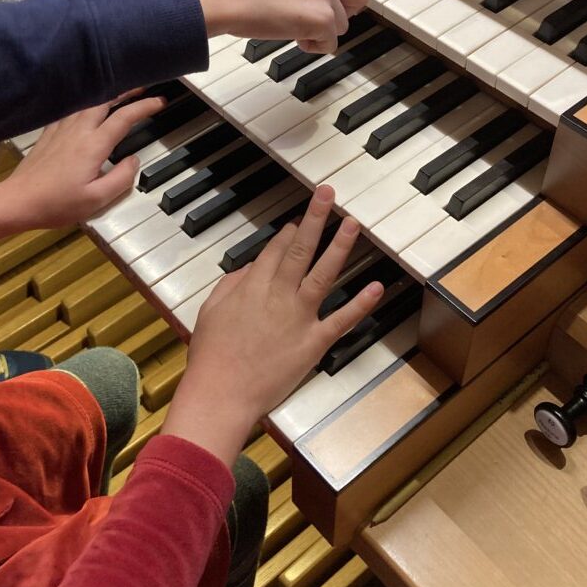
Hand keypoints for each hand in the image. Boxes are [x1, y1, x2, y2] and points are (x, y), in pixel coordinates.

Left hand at [0, 95, 163, 243]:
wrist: (17, 201)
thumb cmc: (56, 204)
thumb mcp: (97, 200)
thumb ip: (121, 178)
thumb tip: (133, 161)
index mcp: (93, 145)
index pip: (124, 117)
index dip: (145, 106)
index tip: (160, 101)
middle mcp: (78, 130)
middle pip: (105, 100)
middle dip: (126, 90)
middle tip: (142, 86)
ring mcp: (61, 129)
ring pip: (88, 102)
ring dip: (107, 94)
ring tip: (120, 93)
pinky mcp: (49, 133)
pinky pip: (71, 109)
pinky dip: (86, 102)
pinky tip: (88, 107)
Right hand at [162, 186, 384, 464]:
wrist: (222, 393)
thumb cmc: (211, 356)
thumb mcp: (210, 311)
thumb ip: (231, 285)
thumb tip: (249, 270)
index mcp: (252, 285)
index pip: (276, 250)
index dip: (289, 233)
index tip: (298, 222)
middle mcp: (279, 294)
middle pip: (300, 249)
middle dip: (315, 218)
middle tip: (327, 193)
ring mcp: (299, 317)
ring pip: (324, 274)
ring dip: (340, 246)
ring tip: (352, 223)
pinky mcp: (314, 342)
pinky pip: (341, 320)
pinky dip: (360, 304)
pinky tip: (376, 286)